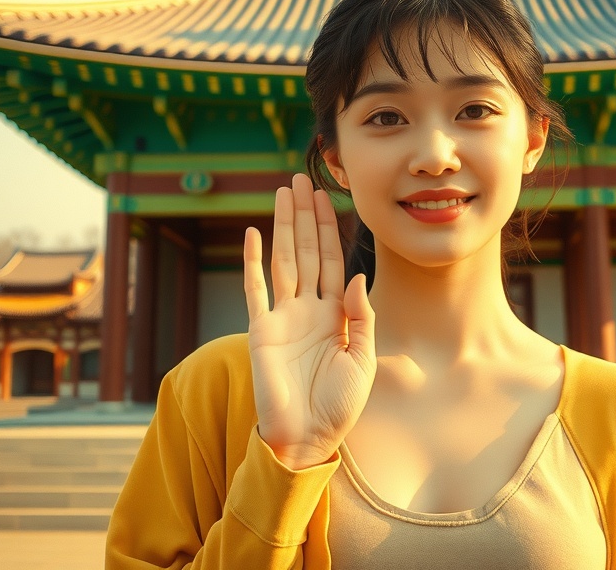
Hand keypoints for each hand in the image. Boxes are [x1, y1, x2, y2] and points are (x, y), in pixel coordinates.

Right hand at [244, 173, 376, 469]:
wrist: (309, 438)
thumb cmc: (340, 404)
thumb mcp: (363, 358)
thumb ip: (360, 316)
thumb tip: (355, 276)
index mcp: (333, 315)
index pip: (331, 261)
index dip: (329, 229)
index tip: (328, 198)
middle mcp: (307, 309)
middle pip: (306, 251)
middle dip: (304, 215)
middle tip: (301, 179)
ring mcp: (282, 316)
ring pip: (284, 259)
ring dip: (283, 226)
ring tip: (282, 192)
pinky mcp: (261, 329)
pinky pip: (256, 289)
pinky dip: (253, 261)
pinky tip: (252, 234)